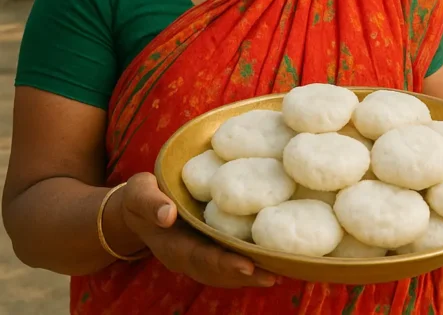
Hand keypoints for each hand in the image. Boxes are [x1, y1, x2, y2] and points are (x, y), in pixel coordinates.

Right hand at [119, 173, 275, 287]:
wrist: (136, 210)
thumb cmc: (141, 196)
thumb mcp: (140, 192)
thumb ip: (151, 202)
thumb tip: (167, 214)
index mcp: (170, 245)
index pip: (199, 257)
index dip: (223, 263)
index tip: (246, 265)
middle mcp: (185, 258)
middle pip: (216, 271)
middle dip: (244, 276)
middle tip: (272, 275)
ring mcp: (195, 259)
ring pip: (222, 274)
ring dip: (249, 277)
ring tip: (278, 273)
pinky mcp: (205, 253)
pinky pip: (225, 266)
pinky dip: (246, 269)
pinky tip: (269, 263)